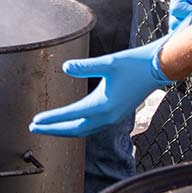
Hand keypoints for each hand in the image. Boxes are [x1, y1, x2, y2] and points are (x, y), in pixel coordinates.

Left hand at [29, 36, 172, 137]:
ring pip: (83, 130)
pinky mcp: (116, 114)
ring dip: (64, 130)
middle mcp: (107, 116)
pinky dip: (77, 127)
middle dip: (53, 129)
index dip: (51, 119)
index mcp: (103, 105)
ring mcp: (113, 117)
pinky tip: (70, 122)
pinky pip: (92, 127)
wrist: (158, 69)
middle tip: (33, 127)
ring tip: (46, 127)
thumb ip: (85, 66)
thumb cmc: (134, 64)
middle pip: (74, 129)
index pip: (71, 115)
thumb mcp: (109, 62)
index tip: (35, 121)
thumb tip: (65, 67)